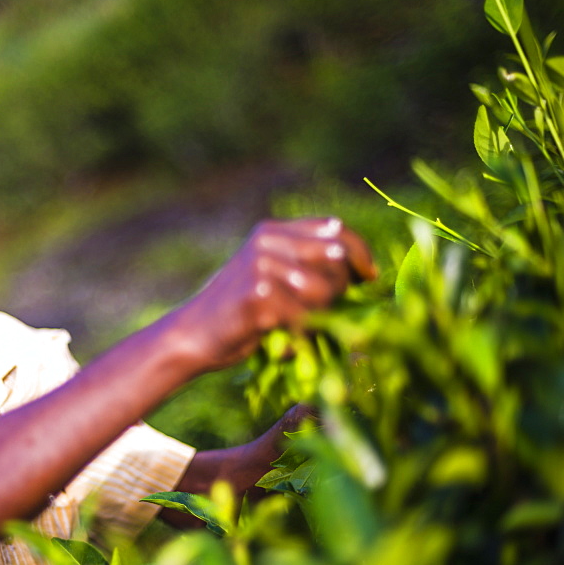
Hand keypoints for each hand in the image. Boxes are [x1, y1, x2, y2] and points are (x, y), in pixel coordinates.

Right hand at [171, 217, 374, 371]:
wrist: (194, 334)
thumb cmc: (240, 310)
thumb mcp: (269, 273)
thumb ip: (303, 260)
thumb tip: (355, 259)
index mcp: (272, 230)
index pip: (334, 228)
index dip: (360, 252)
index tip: (370, 277)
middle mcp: (266, 242)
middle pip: (335, 260)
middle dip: (339, 290)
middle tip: (319, 310)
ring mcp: (260, 267)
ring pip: (323, 290)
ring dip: (318, 315)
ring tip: (296, 323)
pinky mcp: (256, 298)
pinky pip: (302, 317)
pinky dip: (299, 334)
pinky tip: (280, 336)